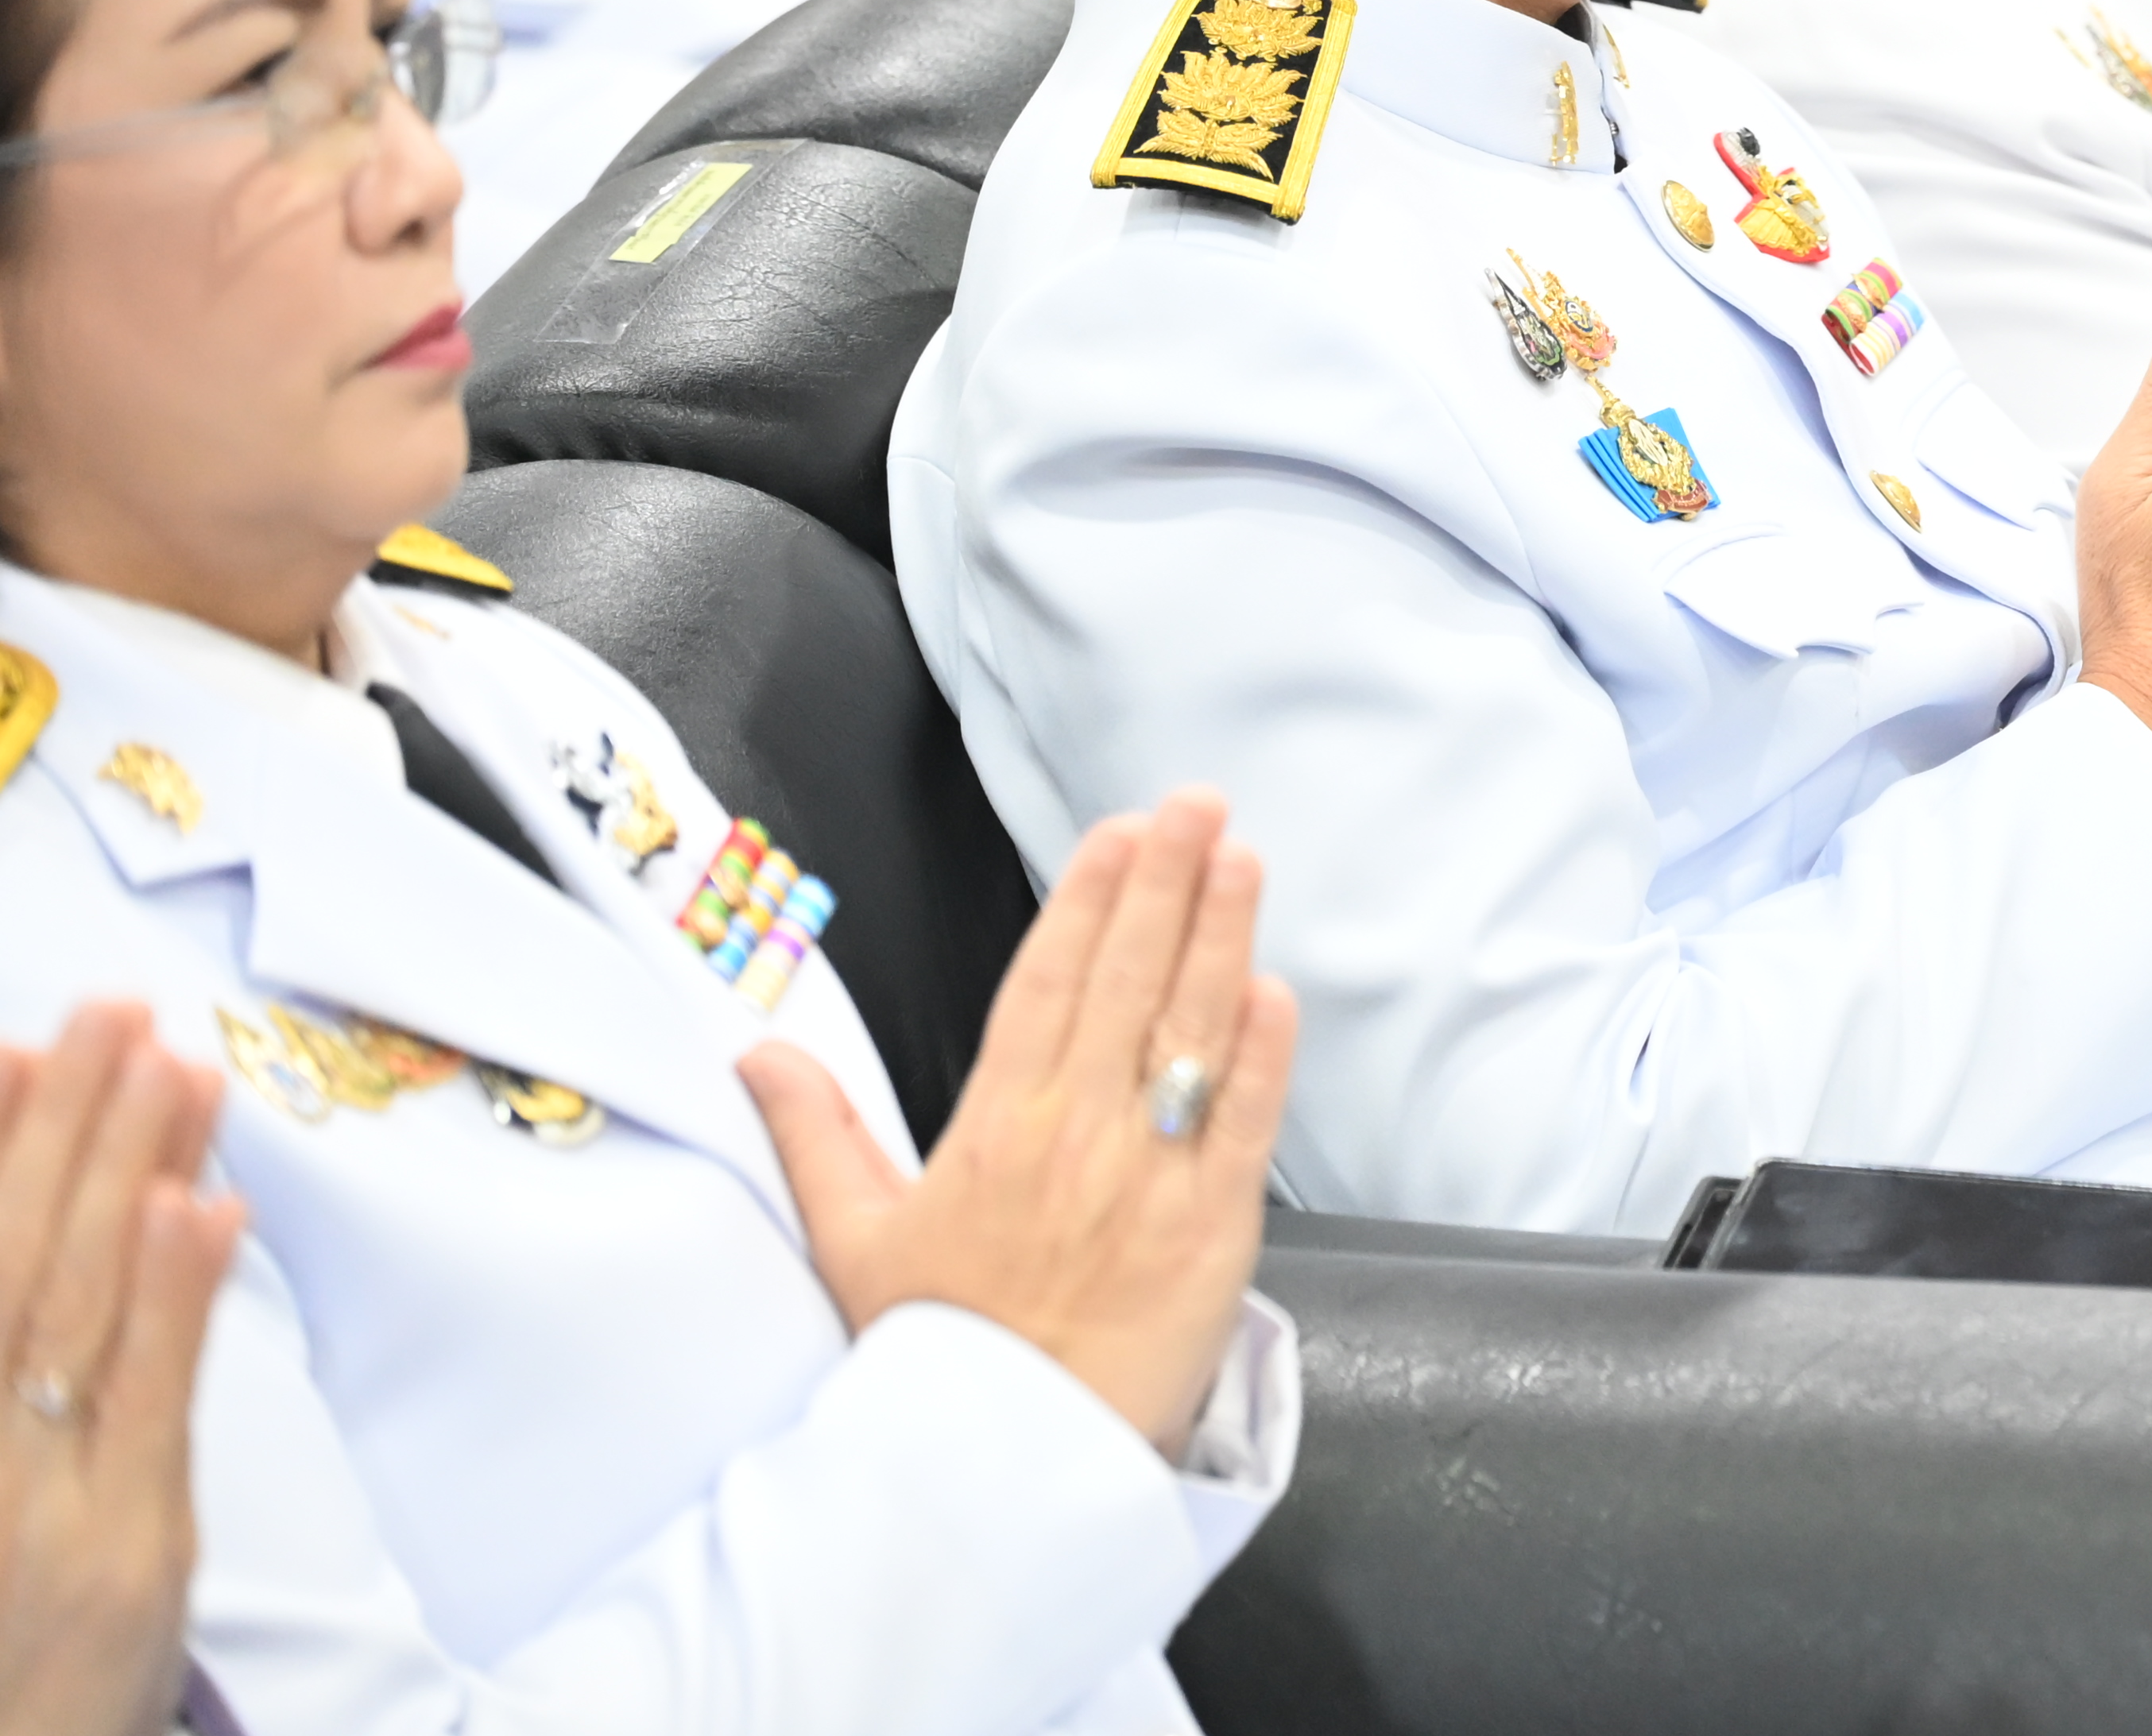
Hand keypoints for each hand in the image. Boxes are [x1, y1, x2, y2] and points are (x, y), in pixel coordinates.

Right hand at [0, 1005, 241, 1735]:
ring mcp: (32, 1506)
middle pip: (8, 1264)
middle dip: (61, 1127)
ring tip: (176, 1063)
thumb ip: (14, 1343)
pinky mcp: (127, 1550)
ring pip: (80, 1307)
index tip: (12, 1047)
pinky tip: (202, 1203)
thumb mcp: (1, 1461)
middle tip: (112, 1010)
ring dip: (130, 1172)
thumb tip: (50, 1202)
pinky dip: (175, 1297)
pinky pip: (153, 1402)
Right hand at [740, 792, 1292, 1461]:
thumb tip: (758, 1056)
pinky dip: (1260, 1054)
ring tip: (1239, 860)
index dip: (1085, 900)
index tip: (1116, 833)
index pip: (1046, 984)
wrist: (1001, 1463)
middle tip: (1196, 805)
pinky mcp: (1211, 1229)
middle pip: (1126, 983)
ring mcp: (1147, 1177)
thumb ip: (814, 1134)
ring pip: (1190, 1033)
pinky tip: (1275, 989)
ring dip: (1220, 938)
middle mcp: (1073, 1137)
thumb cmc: (936, 1352)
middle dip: (1163, 883)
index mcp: (994, 1128)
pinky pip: (1242, 1123)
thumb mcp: (851, 1240)